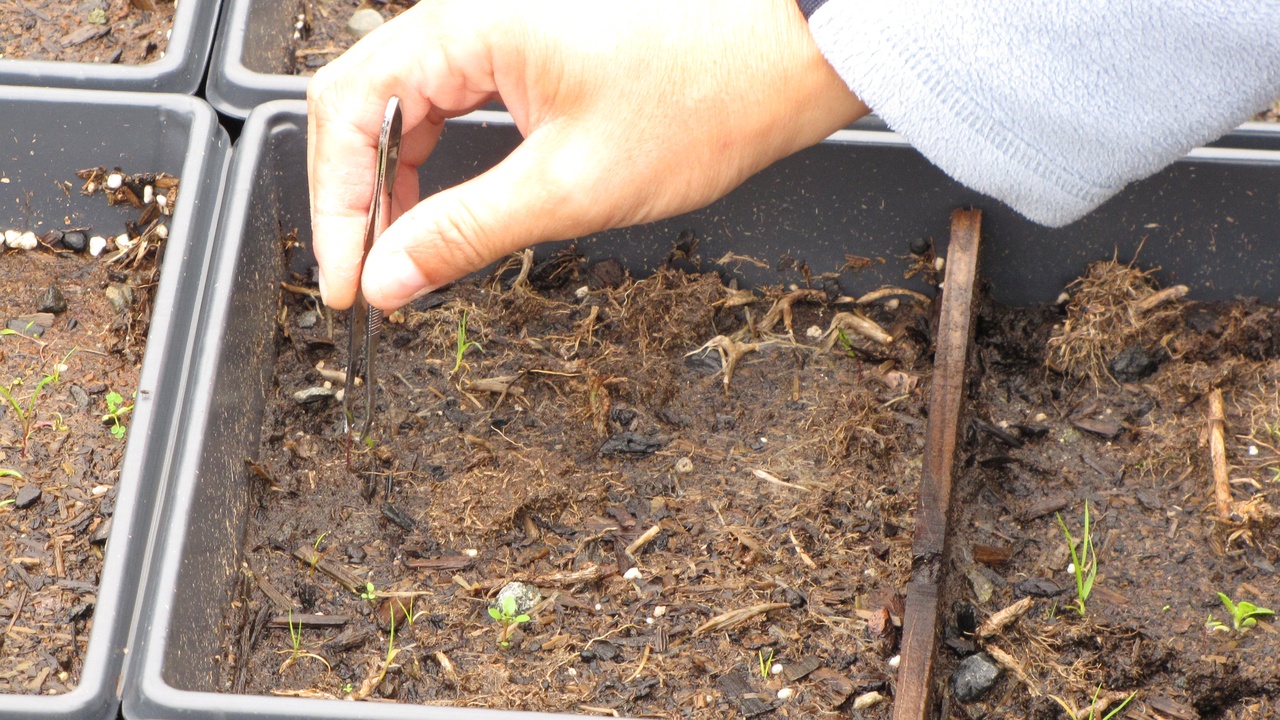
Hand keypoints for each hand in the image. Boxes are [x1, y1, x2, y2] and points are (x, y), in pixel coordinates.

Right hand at [307, 0, 866, 310]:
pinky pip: (453, 104)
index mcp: (465, 26)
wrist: (787, 56)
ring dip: (395, 183)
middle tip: (369, 279)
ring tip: (403, 257)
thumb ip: (465, 233)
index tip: (346, 283)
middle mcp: (470, 15)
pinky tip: (443, 212)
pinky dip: (438, 162)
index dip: (334, 207)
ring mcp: (498, 28)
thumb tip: (388, 277)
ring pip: (406, 107)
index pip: (350, 112)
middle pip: (365, 105)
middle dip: (356, 197)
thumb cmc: (703, 99)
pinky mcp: (527, 48)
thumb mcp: (572, 186)